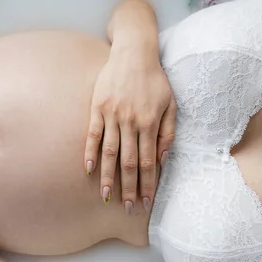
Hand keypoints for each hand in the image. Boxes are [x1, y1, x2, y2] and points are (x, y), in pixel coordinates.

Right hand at [85, 48, 175, 213]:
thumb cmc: (155, 80)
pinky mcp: (97, 108)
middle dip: (129, 187)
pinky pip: (93, 134)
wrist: (134, 53)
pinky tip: (89, 169)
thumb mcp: (171, 104)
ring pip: (109, 152)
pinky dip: (91, 152)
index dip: (148, 183)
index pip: (149, 161)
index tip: (146, 201)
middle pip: (129, 162)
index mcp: (150, 123)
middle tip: (127, 208)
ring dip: (108, 176)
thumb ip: (168, 132)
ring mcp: (112, 115)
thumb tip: (163, 158)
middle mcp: (131, 122)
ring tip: (106, 196)